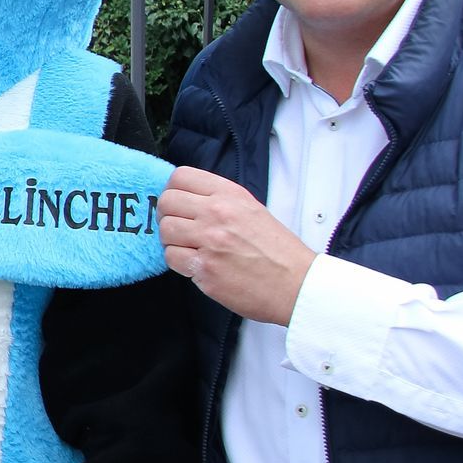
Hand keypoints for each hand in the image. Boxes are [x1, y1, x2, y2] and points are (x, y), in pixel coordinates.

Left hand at [156, 167, 316, 324]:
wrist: (297, 285)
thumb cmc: (277, 251)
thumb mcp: (252, 210)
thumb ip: (219, 200)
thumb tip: (187, 198)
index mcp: (230, 195)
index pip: (181, 177)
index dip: (173, 190)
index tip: (178, 203)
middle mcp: (217, 213)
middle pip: (167, 202)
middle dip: (168, 216)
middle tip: (179, 228)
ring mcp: (210, 241)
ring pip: (165, 230)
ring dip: (172, 241)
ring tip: (190, 249)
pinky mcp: (205, 269)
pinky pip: (171, 258)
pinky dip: (180, 263)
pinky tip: (197, 265)